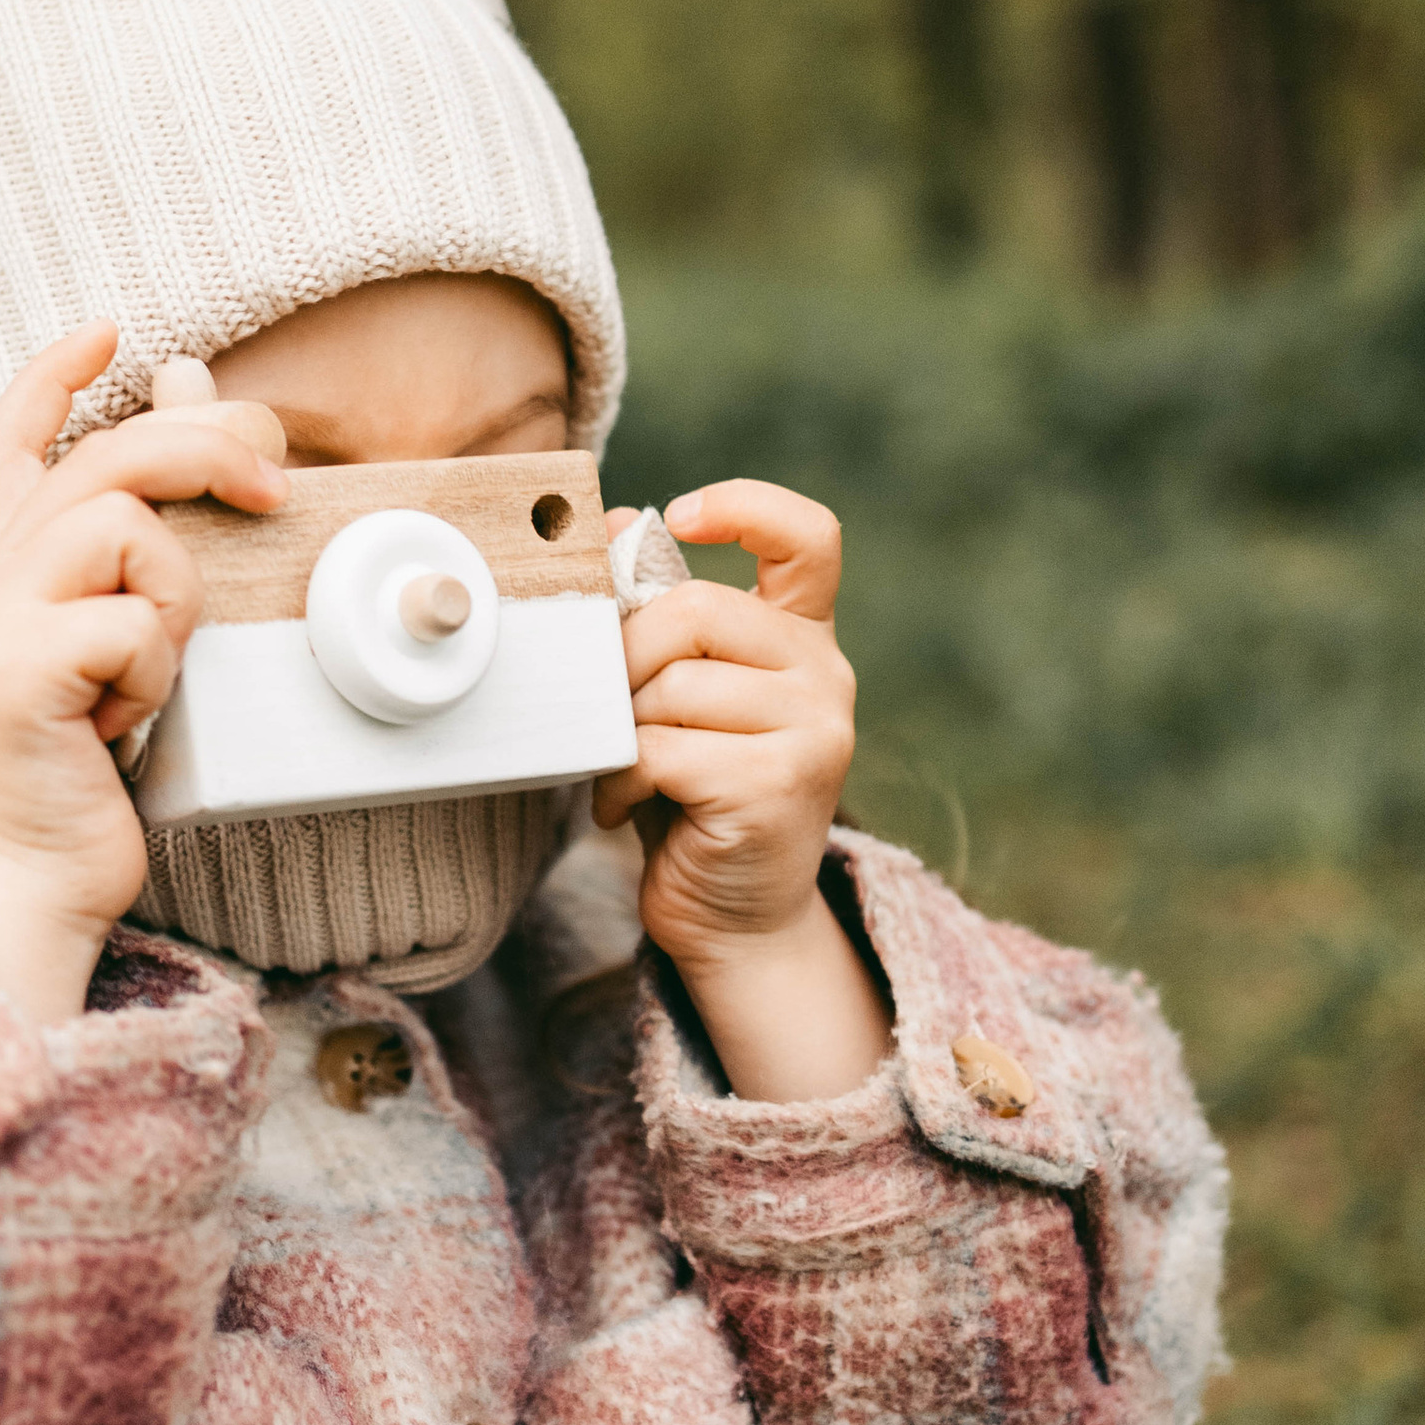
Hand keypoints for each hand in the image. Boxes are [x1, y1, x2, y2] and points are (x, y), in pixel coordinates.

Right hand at [0, 322, 284, 1023]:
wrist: (40, 878)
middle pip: (109, 455)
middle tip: (272, 486)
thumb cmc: (91, 767)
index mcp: (12, 566)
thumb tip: (190, 402)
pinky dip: (155, 674)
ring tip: (150, 673)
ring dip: (175, 599)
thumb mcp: (129, 637)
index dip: (53, 375)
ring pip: (126, 529)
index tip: (108, 329)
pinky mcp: (18, 669)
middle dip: (206, 447)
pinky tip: (122, 724)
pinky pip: (132, 622)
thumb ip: (148, 539)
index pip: (11, 438)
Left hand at [595, 479, 889, 1101]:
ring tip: (616, 769)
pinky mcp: (781, 784)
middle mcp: (824, 674)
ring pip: (673, 686)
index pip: (809, 536)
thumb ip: (659, 619)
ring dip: (618, 731)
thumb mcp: (676, 696)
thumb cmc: (692, 796)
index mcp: (801, 637)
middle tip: (601, 707)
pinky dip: (622, 778)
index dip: (745, 506)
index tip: (677, 517)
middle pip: (696, 610)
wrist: (735, 918)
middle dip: (622, 656)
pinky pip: (665, 749)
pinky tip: (621, 805)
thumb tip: (611, 523)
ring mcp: (814, 729)